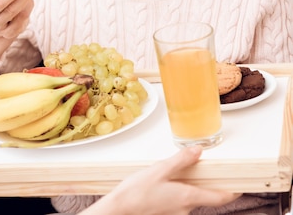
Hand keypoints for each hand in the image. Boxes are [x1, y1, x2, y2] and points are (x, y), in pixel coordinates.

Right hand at [84, 146, 239, 214]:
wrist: (118, 210)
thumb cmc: (136, 192)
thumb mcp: (159, 170)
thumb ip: (180, 160)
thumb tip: (198, 151)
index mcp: (188, 196)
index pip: (221, 197)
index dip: (233, 191)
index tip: (240, 184)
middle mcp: (185, 208)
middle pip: (204, 195)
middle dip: (203, 182)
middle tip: (200, 168)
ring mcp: (175, 213)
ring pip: (189, 198)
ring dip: (186, 186)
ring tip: (172, 172)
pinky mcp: (165, 213)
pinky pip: (176, 202)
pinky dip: (175, 192)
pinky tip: (160, 184)